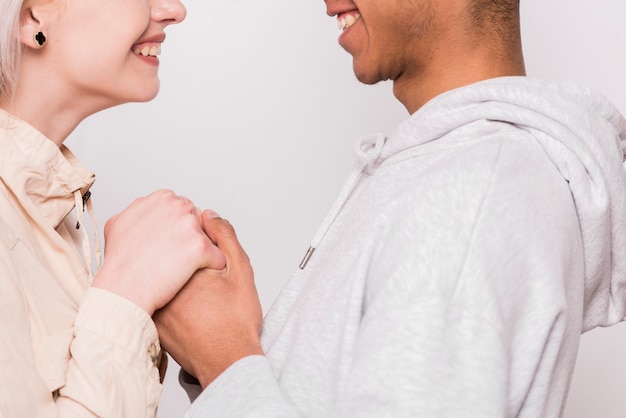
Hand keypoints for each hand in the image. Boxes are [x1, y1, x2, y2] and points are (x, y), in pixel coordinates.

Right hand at [92, 190, 225, 314]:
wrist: (123, 287)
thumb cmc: (120, 261)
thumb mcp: (119, 222)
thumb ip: (139, 209)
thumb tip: (147, 207)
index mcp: (163, 198)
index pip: (184, 209)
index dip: (178, 228)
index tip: (170, 242)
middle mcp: (179, 206)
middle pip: (199, 222)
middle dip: (191, 238)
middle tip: (177, 256)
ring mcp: (191, 226)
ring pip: (210, 238)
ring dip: (201, 252)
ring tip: (183, 267)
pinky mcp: (201, 247)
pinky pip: (218, 257)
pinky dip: (212, 267)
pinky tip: (196, 275)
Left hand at [153, 212, 263, 388]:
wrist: (229, 363)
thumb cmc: (237, 321)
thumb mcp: (241, 271)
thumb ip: (224, 237)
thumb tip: (207, 215)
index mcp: (182, 267)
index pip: (180, 237)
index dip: (200, 243)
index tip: (214, 264)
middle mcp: (161, 283)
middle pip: (168, 255)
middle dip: (187, 259)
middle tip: (210, 285)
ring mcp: (154, 303)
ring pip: (162, 275)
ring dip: (178, 275)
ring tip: (203, 299)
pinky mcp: (152, 319)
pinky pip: (157, 295)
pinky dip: (170, 294)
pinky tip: (192, 309)